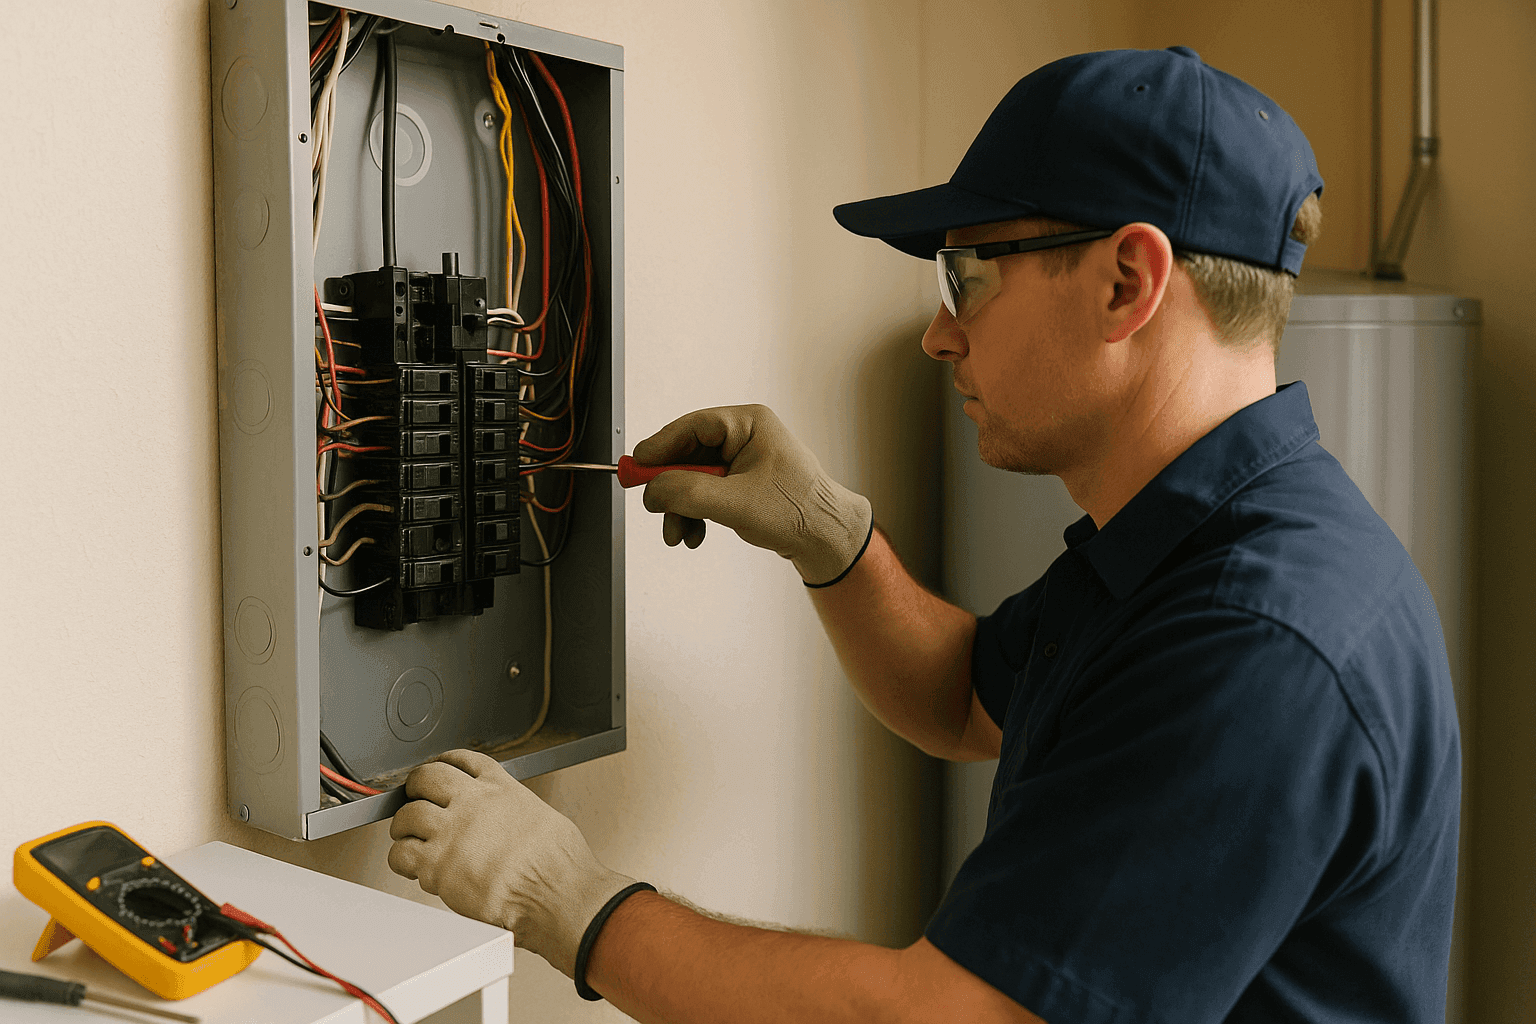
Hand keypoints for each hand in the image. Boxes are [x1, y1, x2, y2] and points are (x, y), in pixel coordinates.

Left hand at [387, 749, 635, 978]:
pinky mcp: (437, 865)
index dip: (444, 762)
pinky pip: (402, 854)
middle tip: (414, 799)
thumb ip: (512, 810)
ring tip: (408, 835)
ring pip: (407, 815)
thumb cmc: (558, 863)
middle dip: (415, 788)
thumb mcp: (540, 816)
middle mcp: (472, 803)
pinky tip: (412, 864)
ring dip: (404, 826)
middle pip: (426, 778)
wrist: (555, 893)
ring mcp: (452, 832)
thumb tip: (504, 821)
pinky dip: (401, 859)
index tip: (437, 768)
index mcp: (500, 788)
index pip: (463, 760)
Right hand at [632, 404, 873, 585]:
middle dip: (671, 489)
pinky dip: (694, 515)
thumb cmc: (797, 512)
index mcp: (749, 423)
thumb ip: (687, 493)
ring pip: (693, 478)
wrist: (826, 539)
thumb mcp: (735, 503)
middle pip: (688, 455)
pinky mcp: (741, 483)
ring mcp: (742, 460)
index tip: (637, 466)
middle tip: (655, 509)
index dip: (660, 447)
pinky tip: (695, 535)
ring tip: (678, 535)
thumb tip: (651, 490)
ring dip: (681, 508)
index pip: (692, 427)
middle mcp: (744, 436)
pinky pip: (705, 493)